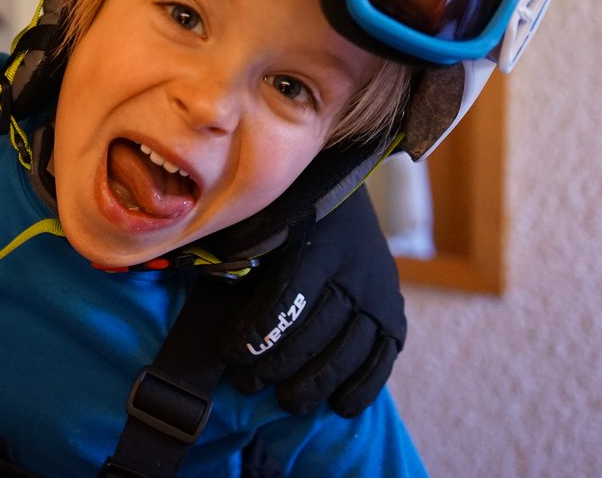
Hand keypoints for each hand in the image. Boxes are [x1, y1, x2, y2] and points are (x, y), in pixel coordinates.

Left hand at [221, 188, 405, 417]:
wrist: (346, 195)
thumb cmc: (290, 211)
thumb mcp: (267, 216)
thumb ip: (244, 245)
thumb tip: (205, 274)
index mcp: (320, 244)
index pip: (289, 295)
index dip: (258, 330)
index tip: (231, 353)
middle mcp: (357, 272)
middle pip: (317, 331)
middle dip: (278, 364)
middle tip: (246, 383)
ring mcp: (381, 296)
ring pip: (349, 352)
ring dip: (315, 383)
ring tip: (285, 400)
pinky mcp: (396, 316)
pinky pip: (382, 360)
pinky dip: (362, 387)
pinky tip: (339, 406)